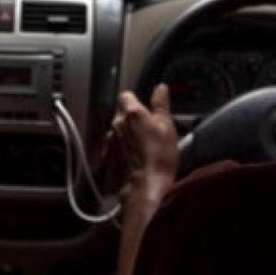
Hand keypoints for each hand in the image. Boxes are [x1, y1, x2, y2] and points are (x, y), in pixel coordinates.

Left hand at [107, 84, 179, 204]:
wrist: (144, 187)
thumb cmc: (159, 157)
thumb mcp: (167, 127)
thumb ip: (161, 105)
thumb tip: (160, 88)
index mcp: (132, 113)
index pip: (126, 95)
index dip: (135, 100)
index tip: (146, 108)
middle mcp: (117, 124)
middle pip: (122, 114)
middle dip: (132, 119)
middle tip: (149, 130)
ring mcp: (110, 141)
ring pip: (118, 131)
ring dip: (127, 135)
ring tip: (143, 147)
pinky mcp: (108, 156)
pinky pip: (115, 147)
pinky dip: (123, 149)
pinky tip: (134, 158)